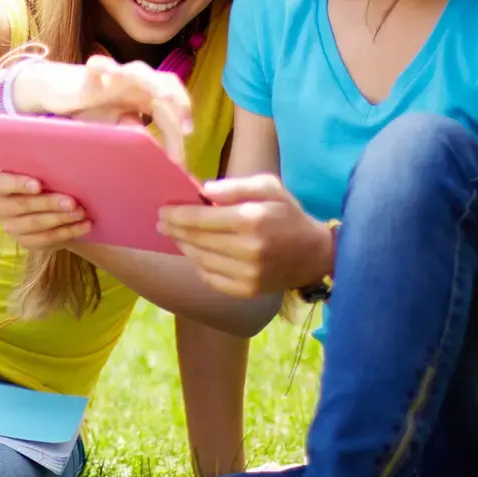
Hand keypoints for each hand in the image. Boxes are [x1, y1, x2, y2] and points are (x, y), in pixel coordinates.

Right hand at [0, 172, 91, 249]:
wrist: (43, 208)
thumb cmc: (42, 183)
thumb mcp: (39, 174)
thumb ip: (45, 171)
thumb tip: (67, 166)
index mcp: (0, 185)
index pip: (3, 183)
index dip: (19, 184)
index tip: (38, 185)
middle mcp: (0, 208)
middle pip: (23, 205)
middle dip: (49, 203)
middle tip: (71, 202)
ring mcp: (11, 227)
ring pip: (36, 224)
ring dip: (62, 219)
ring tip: (81, 212)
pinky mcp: (25, 242)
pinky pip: (47, 238)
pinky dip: (68, 231)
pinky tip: (85, 225)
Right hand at [14, 56, 193, 161]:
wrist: (60, 92)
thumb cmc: (90, 111)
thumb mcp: (116, 131)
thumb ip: (137, 139)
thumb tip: (157, 158)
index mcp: (146, 97)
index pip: (169, 113)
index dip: (177, 136)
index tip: (179, 163)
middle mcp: (136, 83)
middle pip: (168, 83)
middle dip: (181, 104)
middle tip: (187, 129)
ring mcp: (116, 74)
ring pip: (141, 71)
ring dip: (153, 82)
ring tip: (163, 96)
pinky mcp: (91, 72)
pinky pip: (98, 65)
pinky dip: (103, 67)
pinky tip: (107, 76)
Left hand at [159, 175, 333, 297]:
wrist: (315, 254)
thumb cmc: (288, 215)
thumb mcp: (269, 188)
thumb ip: (236, 186)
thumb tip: (204, 190)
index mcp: (251, 219)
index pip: (199, 218)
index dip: (176, 215)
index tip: (163, 211)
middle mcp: (248, 248)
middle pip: (196, 239)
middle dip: (174, 230)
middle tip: (162, 223)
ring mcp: (248, 273)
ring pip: (200, 260)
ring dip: (184, 247)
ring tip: (177, 236)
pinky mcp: (248, 290)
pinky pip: (211, 278)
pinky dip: (199, 266)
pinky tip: (197, 255)